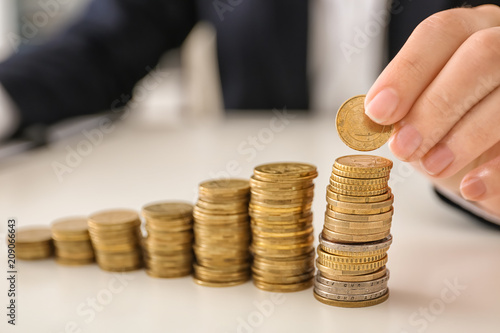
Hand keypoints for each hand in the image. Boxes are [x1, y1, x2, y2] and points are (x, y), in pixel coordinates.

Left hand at [364, 5, 499, 216]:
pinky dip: (497, 170)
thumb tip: (373, 115)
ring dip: (464, 137)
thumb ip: (402, 108)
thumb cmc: (448, 125)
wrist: (484, 159)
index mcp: (470, 32)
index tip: (378, 111)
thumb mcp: (419, 112)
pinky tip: (472, 188)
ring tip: (431, 168)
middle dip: (435, 105)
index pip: (440, 33)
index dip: (407, 71)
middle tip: (403, 147)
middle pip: (479, 56)